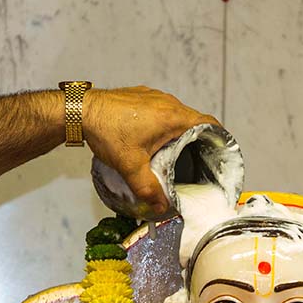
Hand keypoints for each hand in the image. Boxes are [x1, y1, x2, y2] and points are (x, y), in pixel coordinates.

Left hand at [83, 86, 219, 216]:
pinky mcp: (141, 96)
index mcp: (173, 117)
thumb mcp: (130, 167)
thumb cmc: (107, 132)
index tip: (221, 152)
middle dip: (198, 140)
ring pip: (177, 114)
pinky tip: (152, 139)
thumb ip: (148, 189)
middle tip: (196, 160)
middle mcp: (168, 103)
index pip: (209, 124)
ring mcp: (154, 97)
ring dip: (179, 131)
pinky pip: (161, 109)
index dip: (219, 138)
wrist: (81, 110)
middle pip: (194, 120)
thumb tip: (162, 206)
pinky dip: (163, 123)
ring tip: (174, 151)